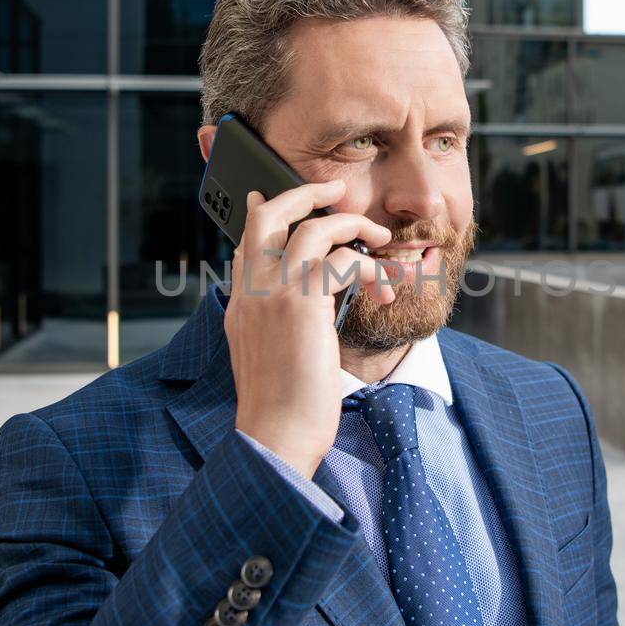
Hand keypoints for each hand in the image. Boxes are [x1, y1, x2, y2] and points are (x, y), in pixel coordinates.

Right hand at [227, 179, 395, 477]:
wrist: (276, 436)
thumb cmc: (281, 411)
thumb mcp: (268, 360)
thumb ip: (276, 326)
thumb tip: (301, 314)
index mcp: (240, 306)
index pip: (246, 243)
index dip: (263, 215)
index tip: (270, 199)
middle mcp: (251, 292)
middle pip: (269, 215)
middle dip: (304, 193)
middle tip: (333, 189)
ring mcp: (273, 294)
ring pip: (313, 228)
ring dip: (353, 226)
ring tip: (381, 241)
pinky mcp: (303, 304)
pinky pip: (344, 260)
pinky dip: (372, 267)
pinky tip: (384, 289)